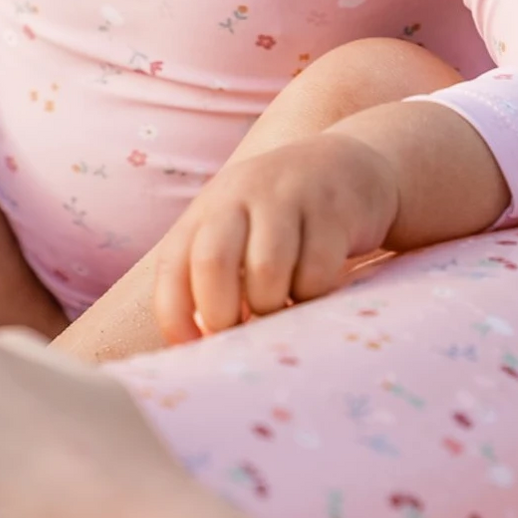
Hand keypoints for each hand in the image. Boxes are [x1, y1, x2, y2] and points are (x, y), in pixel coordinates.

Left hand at [153, 133, 398, 342]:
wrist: (344, 168)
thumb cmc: (276, 218)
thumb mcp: (234, 232)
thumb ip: (210, 278)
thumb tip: (198, 344)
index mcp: (205, 211)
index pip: (173, 266)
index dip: (174, 315)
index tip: (190, 349)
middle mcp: (239, 196)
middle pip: (213, 261)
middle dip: (222, 312)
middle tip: (239, 332)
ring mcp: (286, 198)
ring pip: (267, 269)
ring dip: (272, 305)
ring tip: (282, 305)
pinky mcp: (332, 210)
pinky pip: (317, 272)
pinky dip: (313, 294)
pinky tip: (314, 287)